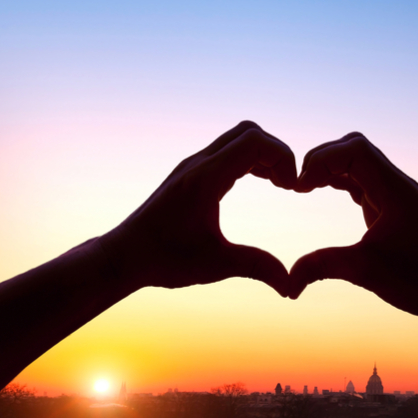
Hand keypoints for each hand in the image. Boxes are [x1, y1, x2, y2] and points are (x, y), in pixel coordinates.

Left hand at [99, 121, 295, 295]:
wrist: (125, 255)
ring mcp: (193, 166)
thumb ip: (256, 267)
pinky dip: (249, 161)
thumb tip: (290, 285)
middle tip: (287, 184)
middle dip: (276, 153)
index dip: (283, 157)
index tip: (292, 188)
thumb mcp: (216, 265)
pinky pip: (227, 152)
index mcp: (205, 179)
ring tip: (279, 185)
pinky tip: (259, 185)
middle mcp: (199, 164)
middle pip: (249, 132)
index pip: (254, 142)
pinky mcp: (191, 173)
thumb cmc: (165, 259)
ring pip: (238, 139)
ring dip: (263, 156)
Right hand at [288, 133, 417, 320]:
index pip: (356, 150)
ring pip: (359, 163)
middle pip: (356, 149)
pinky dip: (339, 181)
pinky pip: (362, 181)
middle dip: (323, 159)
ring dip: (330, 169)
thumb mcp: (366, 272)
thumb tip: (287, 281)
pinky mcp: (392, 207)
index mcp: (396, 191)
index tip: (300, 187)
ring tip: (304, 188)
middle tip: (298, 185)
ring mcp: (396, 195)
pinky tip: (319, 191)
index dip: (322, 159)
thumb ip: (323, 266)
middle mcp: (398, 185)